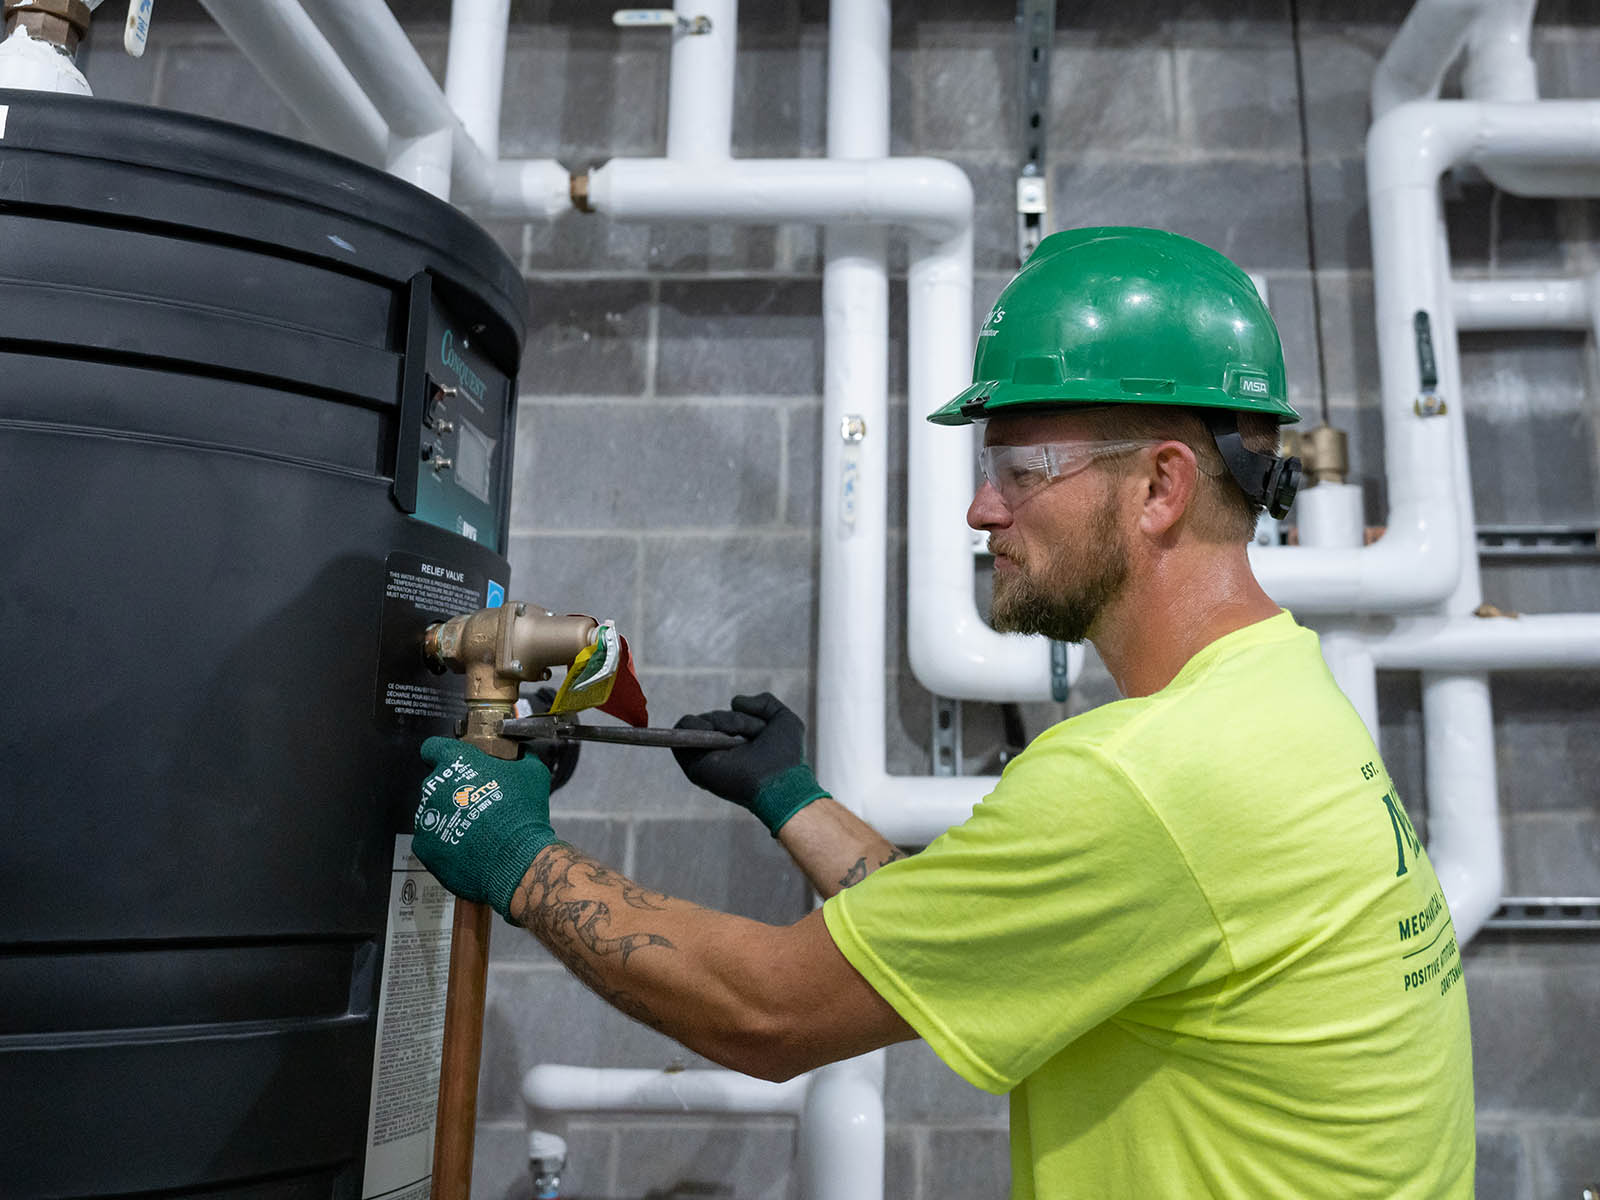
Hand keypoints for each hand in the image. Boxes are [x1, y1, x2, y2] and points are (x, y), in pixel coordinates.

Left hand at [413, 737, 557, 919]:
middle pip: (438, 783)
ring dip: (450, 816)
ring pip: (433, 811)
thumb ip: (522, 757)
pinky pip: (432, 839)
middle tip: (477, 801)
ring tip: (477, 828)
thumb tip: (522, 753)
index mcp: (456, 761)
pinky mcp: (424, 845)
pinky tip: (468, 846)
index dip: (444, 754)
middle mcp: (435, 786)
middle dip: (454, 790)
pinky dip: (445, 843)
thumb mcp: (533, 773)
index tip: (453, 763)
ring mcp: (426, 816)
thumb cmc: (523, 815)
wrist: (518, 859)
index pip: (433, 747)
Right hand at [672, 693, 828, 835]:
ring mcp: (705, 757)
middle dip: (735, 721)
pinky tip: (710, 728)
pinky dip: (691, 724)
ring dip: (721, 721)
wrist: (778, 782)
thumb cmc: (786, 755)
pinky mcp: (693, 764)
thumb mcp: (783, 719)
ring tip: (735, 736)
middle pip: (714, 719)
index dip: (740, 719)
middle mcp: (719, 751)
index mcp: (736, 746)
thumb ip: (764, 702)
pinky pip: (680, 731)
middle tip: (752, 737)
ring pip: (700, 722)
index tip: (759, 730)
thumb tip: (734, 701)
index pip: (727, 721)